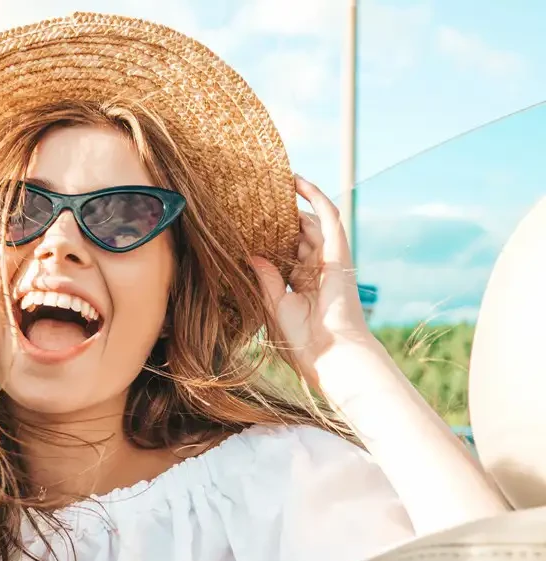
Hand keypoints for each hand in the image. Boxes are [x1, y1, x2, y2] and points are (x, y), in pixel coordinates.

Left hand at [249, 175, 370, 388]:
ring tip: (272, 183)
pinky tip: (298, 181)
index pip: (285, 253)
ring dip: (293, 204)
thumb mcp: (275, 305)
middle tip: (253, 199)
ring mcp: (328, 259)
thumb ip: (266, 279)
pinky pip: (328, 217)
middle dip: (279, 218)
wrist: (330, 352)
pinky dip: (315, 197)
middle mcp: (315, 270)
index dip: (270, 238)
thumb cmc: (302, 339)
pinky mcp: (338, 252)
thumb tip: (251, 255)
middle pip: (297, 236)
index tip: (249, 225)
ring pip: (310, 224)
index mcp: (301, 285)